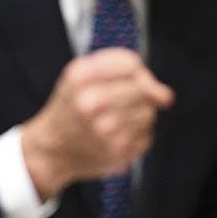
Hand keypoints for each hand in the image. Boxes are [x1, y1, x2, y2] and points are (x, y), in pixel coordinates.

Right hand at [21, 48, 174, 198]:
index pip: (131, 64)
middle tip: (121, 103)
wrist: (51, 150)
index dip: (135, 71)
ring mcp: (104, 130)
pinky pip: (146, 136)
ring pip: (148, 113)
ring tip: (115, 120)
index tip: (129, 80)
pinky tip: (116, 137)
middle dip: (140, 94)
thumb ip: (124, 70)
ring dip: (139, 115)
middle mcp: (90, 103)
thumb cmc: (73, 106)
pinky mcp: (117, 153)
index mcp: (80, 77)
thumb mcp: (82, 75)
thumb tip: (165, 96)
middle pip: (143, 89)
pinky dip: (136, 136)